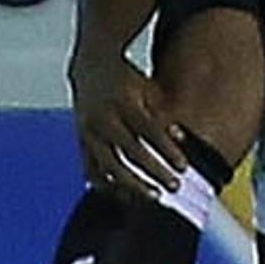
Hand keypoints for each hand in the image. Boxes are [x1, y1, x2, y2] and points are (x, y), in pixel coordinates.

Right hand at [67, 50, 190, 200]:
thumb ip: (163, 113)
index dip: (167, 150)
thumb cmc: (127, 80)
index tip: (183, 167)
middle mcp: (104, 118)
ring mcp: (89, 131)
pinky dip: (108, 184)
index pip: (148, 130)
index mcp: (123, 102)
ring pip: (110, 165)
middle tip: (174, 186)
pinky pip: (92, 169)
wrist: (90, 66)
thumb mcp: (147, 89)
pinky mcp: (81, 141)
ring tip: (154, 197)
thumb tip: (183, 137)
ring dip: (132, 184)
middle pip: (131, 151)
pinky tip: (126, 196)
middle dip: (154, 170)